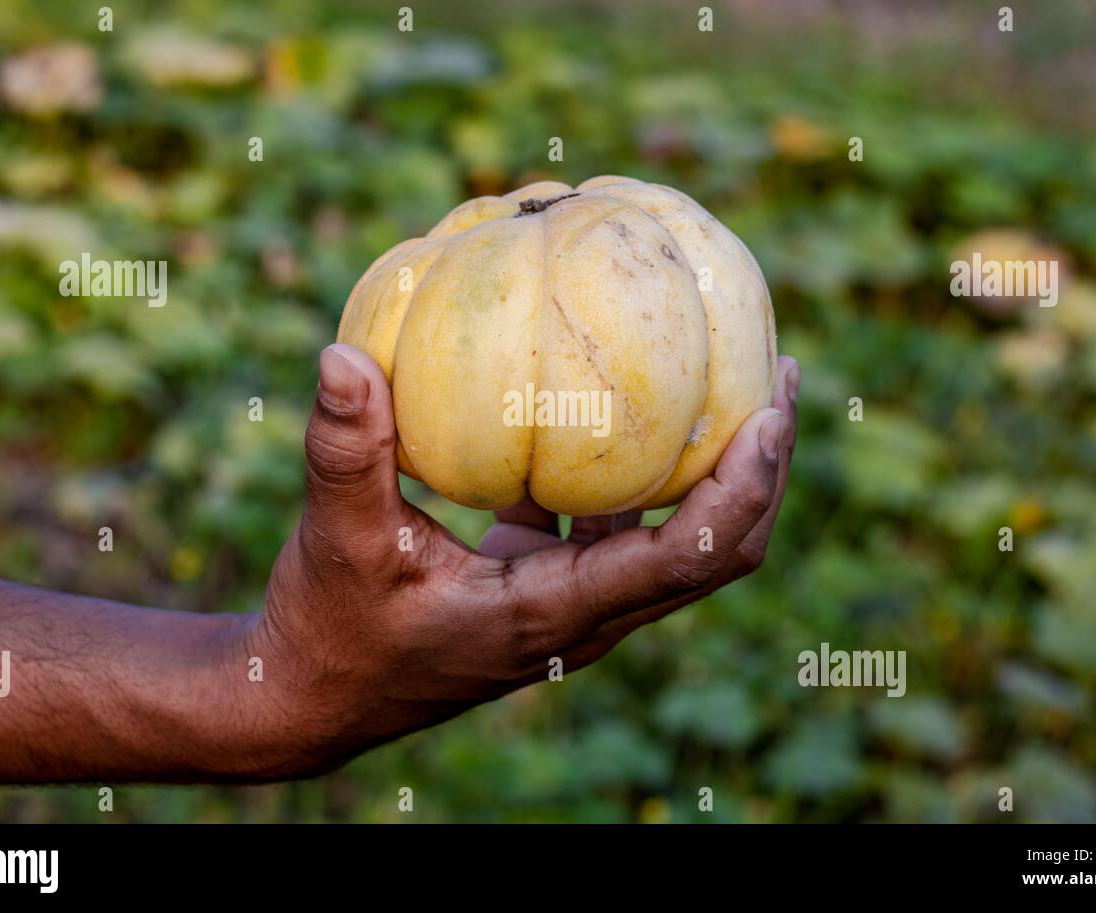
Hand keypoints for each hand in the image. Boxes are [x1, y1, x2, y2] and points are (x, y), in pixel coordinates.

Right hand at [243, 344, 799, 776]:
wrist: (313, 697)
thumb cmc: (328, 629)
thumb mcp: (337, 537)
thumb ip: (346, 449)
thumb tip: (343, 354)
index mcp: (553, 614)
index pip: (688, 559)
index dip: (745, 489)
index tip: (775, 412)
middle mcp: (583, 615)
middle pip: (716, 552)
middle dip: (762, 472)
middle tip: (782, 377)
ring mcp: (571, 601)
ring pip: (677, 541)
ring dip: (716, 472)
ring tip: (736, 379)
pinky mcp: (546, 582)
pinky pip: (617, 525)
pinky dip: (638, 473)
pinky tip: (620, 403)